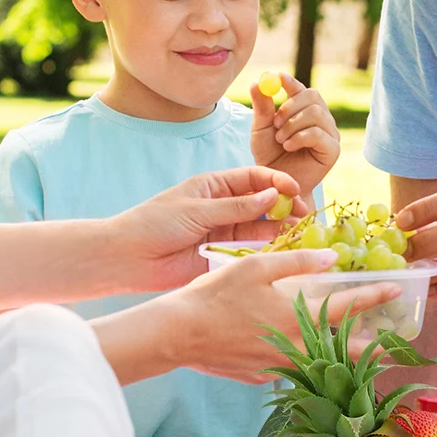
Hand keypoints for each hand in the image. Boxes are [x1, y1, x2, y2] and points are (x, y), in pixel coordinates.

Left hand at [111, 166, 311, 292]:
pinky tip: (285, 252)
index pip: (254, 178)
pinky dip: (268, 251)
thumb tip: (273, 194)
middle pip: (264, 204)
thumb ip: (237, 206)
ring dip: (282, 230)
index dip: (277, 182)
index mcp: (215, 186)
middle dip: (286, 207)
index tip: (295, 190)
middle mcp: (224, 208)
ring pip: (261, 228)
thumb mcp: (198, 210)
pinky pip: (251, 252)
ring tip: (302, 234)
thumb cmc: (155, 223)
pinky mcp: (223, 256)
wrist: (129, 257)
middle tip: (306, 216)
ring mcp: (225, 232)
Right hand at [166, 247, 400, 381]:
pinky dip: (305, 367)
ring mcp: (278, 367)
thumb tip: (331, 257)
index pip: (346, 306)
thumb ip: (296, 262)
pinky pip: (291, 372)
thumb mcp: (256, 267)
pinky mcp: (261, 378)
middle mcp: (294, 348)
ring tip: (359, 357)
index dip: (374, 297)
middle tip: (394, 348)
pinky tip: (304, 360)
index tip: (397, 290)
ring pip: (321, 367)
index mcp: (296, 317)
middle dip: (373, 349)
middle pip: (345, 352)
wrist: (178, 334)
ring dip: (342, 362)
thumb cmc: (215, 295)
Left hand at [250, 75, 338, 196]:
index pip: (300, 88)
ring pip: (315, 113)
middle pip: (313, 95)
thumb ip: (261, 107)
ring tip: (281, 140)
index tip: (278, 78)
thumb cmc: (270, 156)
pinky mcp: (333, 149)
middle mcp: (320, 118)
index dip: (290, 81)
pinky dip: (300, 138)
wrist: (277, 184)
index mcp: (303, 109)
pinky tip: (289, 147)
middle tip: (275, 121)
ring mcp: (329, 133)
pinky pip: (319, 133)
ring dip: (293, 126)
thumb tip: (256, 83)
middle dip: (291, 106)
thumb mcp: (260, 129)